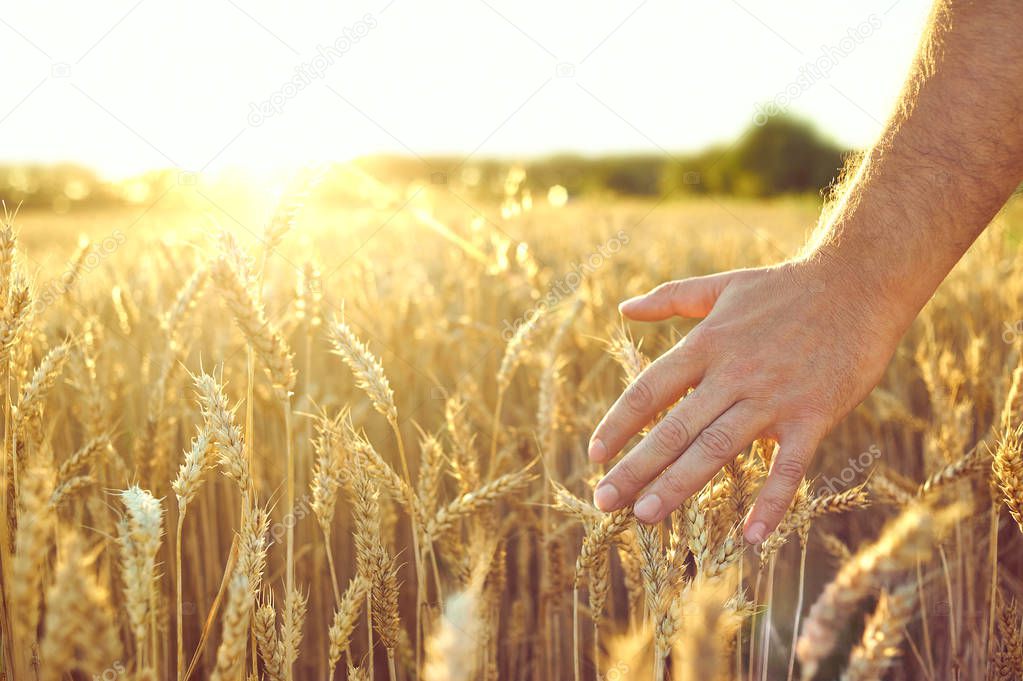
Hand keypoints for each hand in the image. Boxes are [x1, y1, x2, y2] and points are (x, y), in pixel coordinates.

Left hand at [589, 258, 902, 542]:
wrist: (860, 283)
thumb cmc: (785, 287)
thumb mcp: (721, 286)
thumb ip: (670, 299)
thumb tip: (623, 308)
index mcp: (707, 344)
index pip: (650, 390)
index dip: (619, 423)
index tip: (594, 454)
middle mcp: (733, 374)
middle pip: (674, 428)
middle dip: (636, 467)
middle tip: (605, 501)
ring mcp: (773, 398)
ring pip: (717, 449)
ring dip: (679, 485)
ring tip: (645, 515)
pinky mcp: (814, 416)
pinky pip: (789, 468)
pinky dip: (770, 503)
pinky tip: (750, 538)